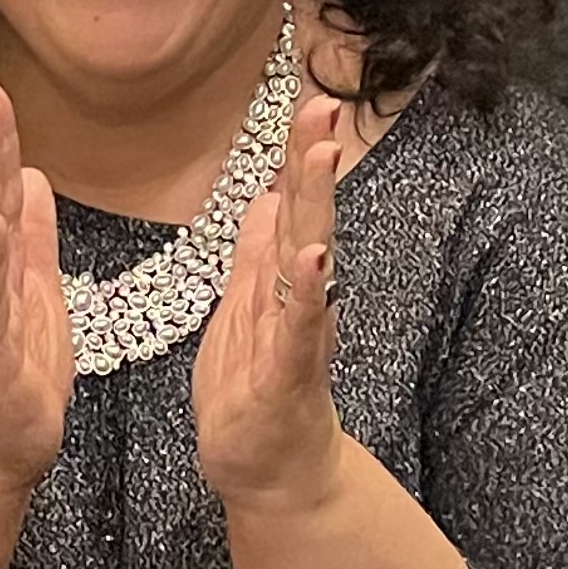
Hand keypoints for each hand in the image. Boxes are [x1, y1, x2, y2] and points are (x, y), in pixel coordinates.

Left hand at [194, 91, 344, 514]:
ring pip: (309, 258)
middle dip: (313, 160)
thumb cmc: (254, 392)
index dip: (297, 152)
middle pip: (308, 216)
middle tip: (323, 105)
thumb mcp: (244, 309)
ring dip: (316, 207)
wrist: (268, 471)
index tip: (309, 97)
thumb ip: (258, 254)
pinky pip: (298, 327)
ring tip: (320, 157)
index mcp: (282, 279)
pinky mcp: (287, 374)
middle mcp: (300, 297)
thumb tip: (268, 196)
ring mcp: (298, 333)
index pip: (292, 202)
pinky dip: (306, 291)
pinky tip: (313, 257)